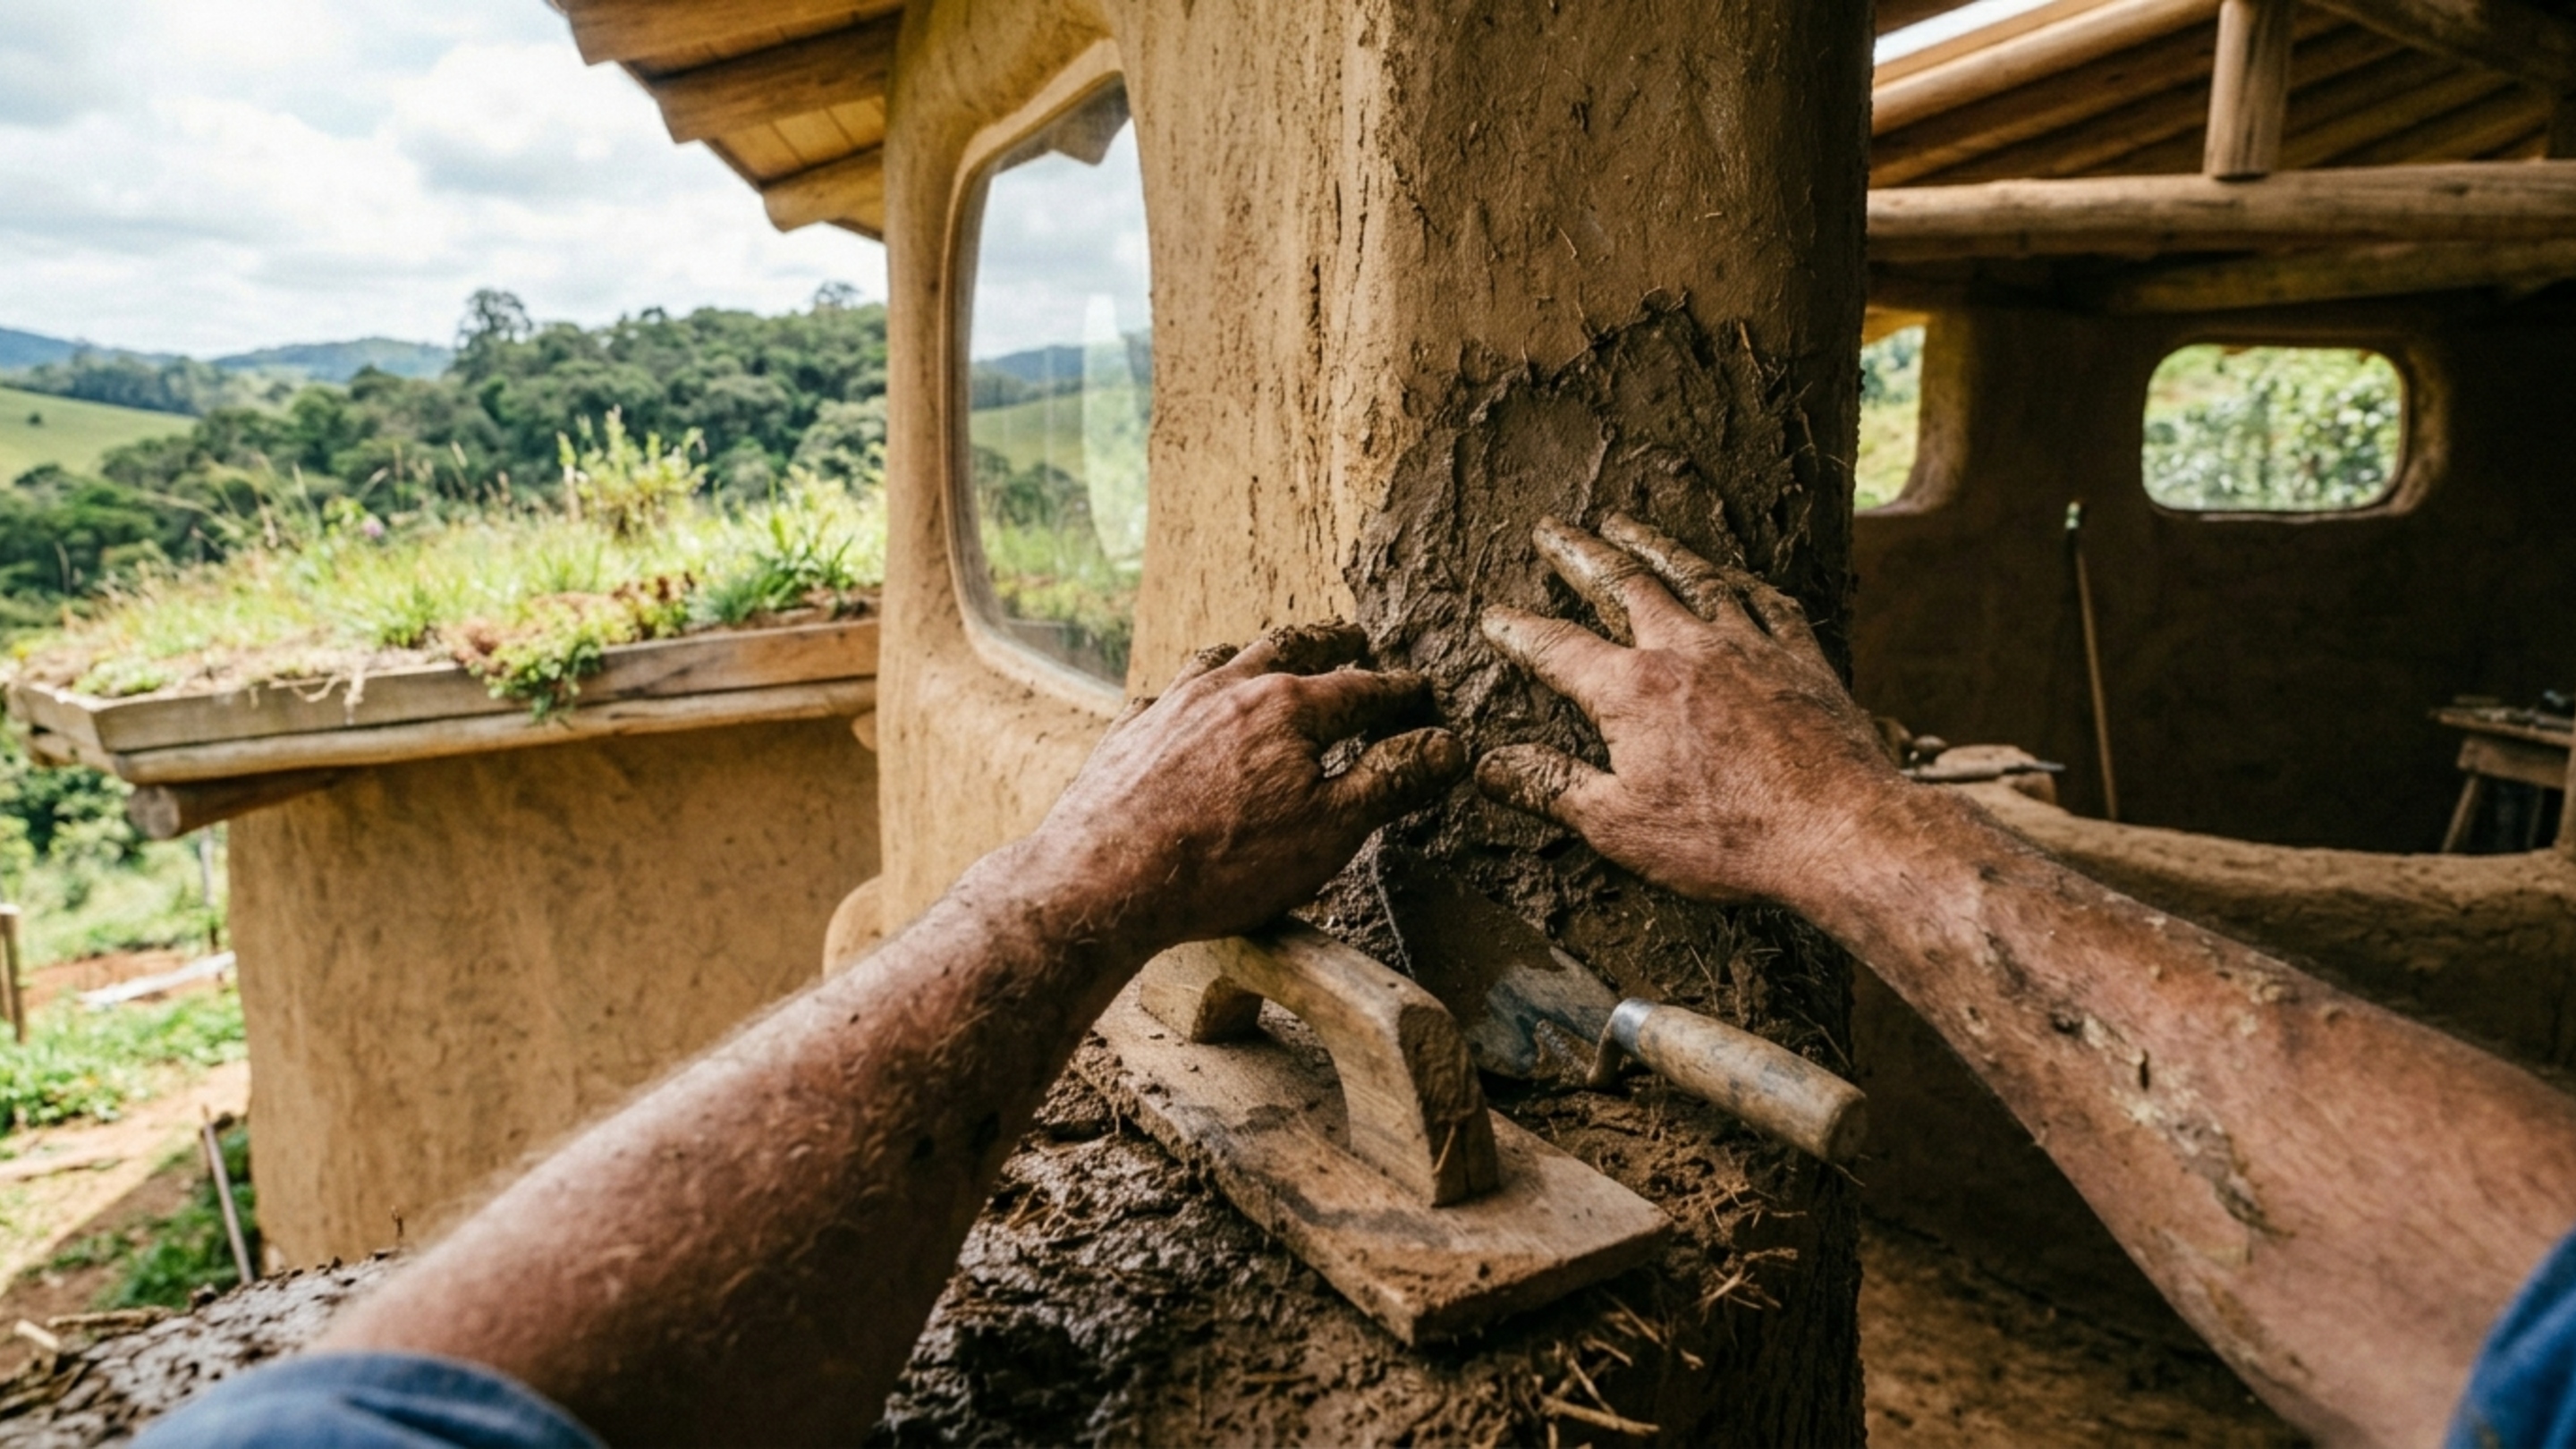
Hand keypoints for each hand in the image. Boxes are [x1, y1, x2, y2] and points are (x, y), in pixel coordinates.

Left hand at [1028, 622, 1466, 956]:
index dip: (1400, 691)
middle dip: (1331, 643)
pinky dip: (1188, 691)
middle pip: (1291, 648)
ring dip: (1257, 653)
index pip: (1363, 688)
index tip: (1422, 691)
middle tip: (1355, 639)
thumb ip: (1390, 781)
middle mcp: (1229, 687)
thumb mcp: (1330, 832)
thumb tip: (1446, 745)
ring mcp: (1172, 705)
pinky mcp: (1128, 733)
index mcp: (1289, 707)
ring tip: (1273, 655)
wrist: (1103, 881)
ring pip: (1223, 658)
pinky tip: (1183, 704)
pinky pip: (1164, 694)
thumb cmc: (1224, 864)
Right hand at [1475, 515, 1901, 907]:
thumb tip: (1489, 766)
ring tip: (1626, 525)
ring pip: (1693, 576)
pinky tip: (1732, 576)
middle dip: (1580, 554)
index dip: (1517, 631)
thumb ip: (1551, 786)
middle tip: (1554, 529)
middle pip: (1622, 584)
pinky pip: (1767, 601)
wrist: (1840, 830)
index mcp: (1631, 691)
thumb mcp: (1619, 825)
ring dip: (1653, 546)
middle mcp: (1685, 650)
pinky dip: (1742, 581)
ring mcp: (1748, 646)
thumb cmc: (1727, 838)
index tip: (1494, 616)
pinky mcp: (1800, 659)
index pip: (1556, 649)